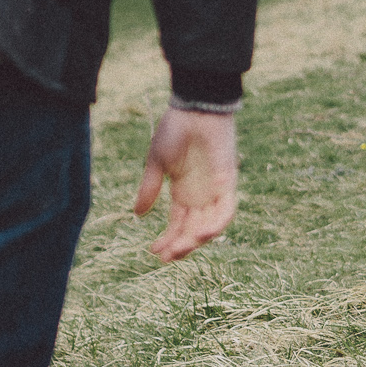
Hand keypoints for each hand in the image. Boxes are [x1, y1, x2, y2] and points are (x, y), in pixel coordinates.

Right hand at [133, 108, 237, 260]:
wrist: (194, 109)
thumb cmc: (175, 130)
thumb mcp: (156, 164)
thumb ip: (149, 189)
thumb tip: (137, 214)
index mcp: (184, 192)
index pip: (179, 224)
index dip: (168, 239)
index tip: (154, 251)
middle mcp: (201, 196)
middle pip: (194, 230)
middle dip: (181, 246)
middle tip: (166, 257)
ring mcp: (215, 190)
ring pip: (211, 226)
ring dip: (196, 241)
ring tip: (180, 250)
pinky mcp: (228, 183)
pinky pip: (226, 211)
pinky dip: (217, 224)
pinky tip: (202, 234)